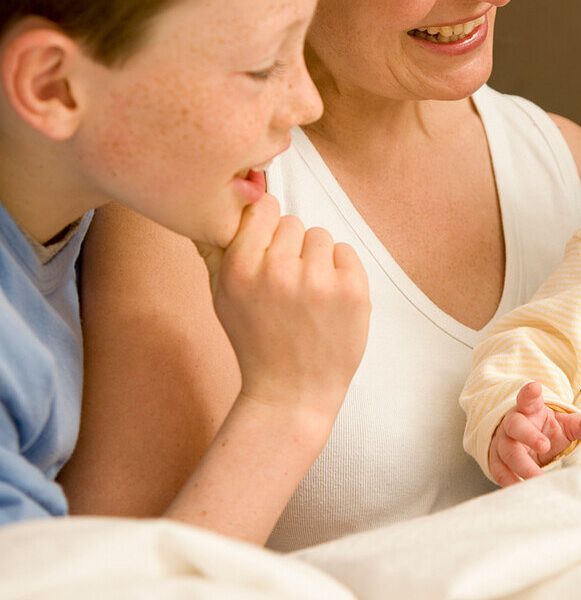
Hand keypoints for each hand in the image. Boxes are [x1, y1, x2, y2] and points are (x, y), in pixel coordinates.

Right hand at [195, 194, 370, 416]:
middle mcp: (279, 272)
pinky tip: (328, 299)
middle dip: (291, 248)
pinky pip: (347, 252)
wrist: (291, 392)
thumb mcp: (222, 298)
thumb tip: (206, 209)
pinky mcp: (352, 290)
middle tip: (287, 284)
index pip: (263, 209)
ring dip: (317, 259)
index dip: (267, 226)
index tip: (269, 247)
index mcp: (241, 270)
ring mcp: (319, 281)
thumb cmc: (255, 342)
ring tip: (308, 294)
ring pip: (320, 236)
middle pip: (293, 222)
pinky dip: (341, 270)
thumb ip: (214, 250)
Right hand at [487, 381, 580, 486]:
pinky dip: (510, 481)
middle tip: (544, 446)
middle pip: (516, 426)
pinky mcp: (496, 460)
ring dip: (522, 466)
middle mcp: (513, 423)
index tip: (535, 387)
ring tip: (538, 479)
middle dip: (529, 435)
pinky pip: (499, 471)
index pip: (528, 398)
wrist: (524, 444)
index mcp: (530, 409)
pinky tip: (521, 490)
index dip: (530, 393)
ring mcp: (502, 442)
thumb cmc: (546, 431)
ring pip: (508, 451)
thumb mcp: (565, 425)